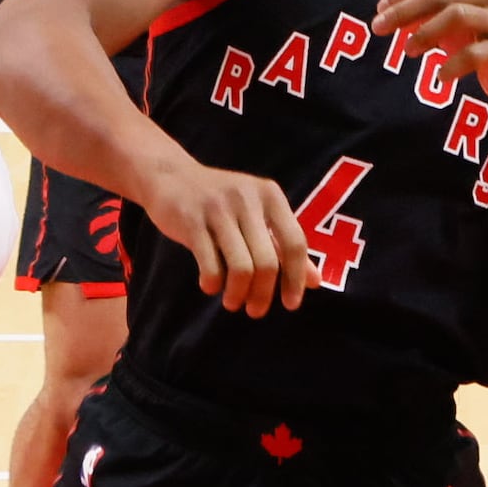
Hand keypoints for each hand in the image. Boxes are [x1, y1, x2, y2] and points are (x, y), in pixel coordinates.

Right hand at [134, 150, 313, 318]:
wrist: (171, 176)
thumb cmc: (221, 202)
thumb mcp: (257, 215)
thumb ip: (285, 245)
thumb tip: (316, 282)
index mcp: (270, 195)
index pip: (295, 242)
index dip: (296, 278)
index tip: (291, 304)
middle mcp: (247, 198)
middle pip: (268, 261)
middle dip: (263, 294)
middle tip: (255, 310)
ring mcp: (218, 208)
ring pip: (241, 267)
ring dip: (238, 294)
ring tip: (233, 303)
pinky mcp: (191, 220)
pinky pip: (209, 265)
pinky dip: (213, 284)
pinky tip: (211, 286)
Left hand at [376, 0, 487, 112]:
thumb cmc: (477, 37)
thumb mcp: (449, 16)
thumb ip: (423, 8)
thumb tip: (385, 12)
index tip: (380, 9)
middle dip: (404, 11)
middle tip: (378, 28)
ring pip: (456, 15)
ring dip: (425, 33)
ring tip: (408, 50)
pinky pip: (474, 53)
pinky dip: (452, 64)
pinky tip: (440, 75)